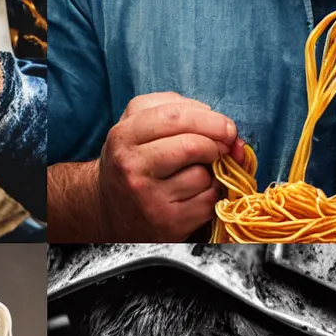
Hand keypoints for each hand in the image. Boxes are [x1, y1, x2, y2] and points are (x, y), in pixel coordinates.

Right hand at [98, 92, 247, 239]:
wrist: (110, 212)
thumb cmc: (134, 161)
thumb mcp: (139, 126)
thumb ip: (178, 112)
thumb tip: (225, 127)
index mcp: (124, 136)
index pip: (174, 116)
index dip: (209, 119)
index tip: (225, 126)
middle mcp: (131, 166)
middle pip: (192, 145)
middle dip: (218, 142)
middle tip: (225, 145)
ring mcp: (149, 198)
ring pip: (203, 175)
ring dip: (212, 171)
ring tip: (196, 173)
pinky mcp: (168, 223)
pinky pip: (208, 201)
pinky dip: (212, 194)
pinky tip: (196, 193)